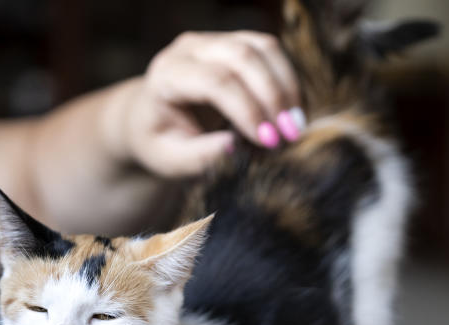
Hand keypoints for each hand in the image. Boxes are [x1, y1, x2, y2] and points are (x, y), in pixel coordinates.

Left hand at [121, 31, 303, 176]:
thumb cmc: (159, 140)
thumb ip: (198, 156)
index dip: (247, 109)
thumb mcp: (170, 159)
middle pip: (242, 57)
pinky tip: (293, 111)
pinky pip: (271, 51)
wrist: (152, 116)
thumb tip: (234, 146)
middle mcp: (190, 48)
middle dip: (272, 96)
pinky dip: (288, 79)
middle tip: (291, 135)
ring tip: (296, 125)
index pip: (214, 81)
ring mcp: (215, 40)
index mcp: (167, 74)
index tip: (269, 142)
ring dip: (286, 86)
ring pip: (263, 47)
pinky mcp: (236, 42)